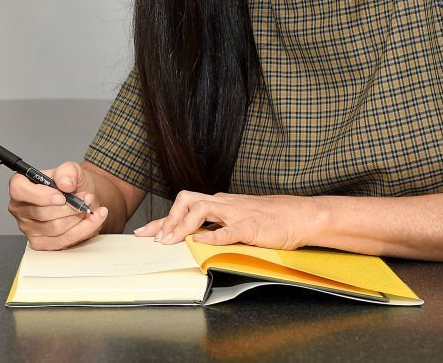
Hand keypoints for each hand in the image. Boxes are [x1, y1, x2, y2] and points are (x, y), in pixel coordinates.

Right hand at [8, 161, 108, 249]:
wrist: (83, 197)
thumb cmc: (71, 184)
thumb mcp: (72, 169)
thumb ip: (67, 172)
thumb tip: (65, 184)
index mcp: (21, 186)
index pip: (19, 190)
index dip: (41, 195)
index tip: (61, 196)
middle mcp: (20, 208)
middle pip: (42, 213)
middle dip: (70, 206)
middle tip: (86, 197)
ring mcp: (28, 228)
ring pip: (55, 228)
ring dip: (77, 216)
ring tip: (88, 205)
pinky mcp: (41, 243)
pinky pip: (63, 240)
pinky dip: (84, 228)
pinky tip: (94, 218)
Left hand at [134, 191, 319, 249]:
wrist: (299, 215)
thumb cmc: (270, 219)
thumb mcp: (238, 220)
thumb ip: (217, 226)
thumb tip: (195, 238)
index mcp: (220, 203)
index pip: (184, 206)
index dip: (161, 220)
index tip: (143, 232)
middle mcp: (224, 204)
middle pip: (186, 199)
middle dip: (167, 218)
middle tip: (155, 239)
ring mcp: (237, 213)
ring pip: (202, 209)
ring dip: (182, 225)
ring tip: (171, 241)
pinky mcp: (251, 226)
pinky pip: (228, 230)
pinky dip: (212, 236)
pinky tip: (199, 242)